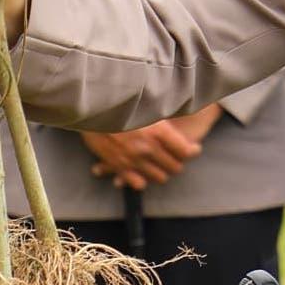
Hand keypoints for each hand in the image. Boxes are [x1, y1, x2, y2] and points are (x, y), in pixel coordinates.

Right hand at [82, 107, 219, 190]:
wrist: (91, 108)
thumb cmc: (120, 101)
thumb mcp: (147, 103)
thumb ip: (163, 112)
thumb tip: (182, 109)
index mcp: (158, 131)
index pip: (186, 152)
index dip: (193, 151)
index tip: (194, 148)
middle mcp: (148, 148)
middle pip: (175, 167)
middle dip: (178, 162)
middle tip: (176, 155)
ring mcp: (133, 160)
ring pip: (159, 177)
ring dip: (162, 171)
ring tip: (159, 163)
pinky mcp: (119, 167)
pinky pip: (138, 183)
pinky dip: (141, 180)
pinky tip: (140, 172)